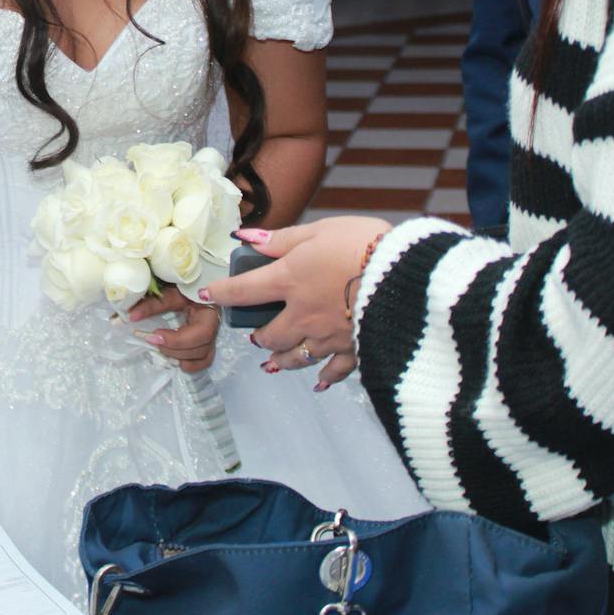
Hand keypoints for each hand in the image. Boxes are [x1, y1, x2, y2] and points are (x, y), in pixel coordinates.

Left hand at [128, 284, 221, 372]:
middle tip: (153, 340)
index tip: (154, 336)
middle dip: (175, 349)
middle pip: (201, 347)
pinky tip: (174, 358)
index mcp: (209, 310)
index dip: (177, 340)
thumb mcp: (169, 292)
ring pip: (203, 357)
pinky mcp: (207, 343)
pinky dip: (189, 364)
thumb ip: (152, 304)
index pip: (200, 332)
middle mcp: (214, 326)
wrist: (193, 285)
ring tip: (161, 347)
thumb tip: (132, 317)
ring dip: (179, 356)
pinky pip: (204, 361)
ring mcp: (213, 336)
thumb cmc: (183, 286)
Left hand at [200, 217, 392, 389]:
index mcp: (290, 280)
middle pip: (269, 334)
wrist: (407, 277)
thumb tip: (247, 239)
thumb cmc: (365, 245)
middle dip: (258, 335)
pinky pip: (333, 372)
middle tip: (254, 334)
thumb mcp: (320, 230)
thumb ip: (282, 239)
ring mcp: (328, 337)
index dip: (220, 293)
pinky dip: (323, 378)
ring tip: (273, 360)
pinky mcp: (354, 350)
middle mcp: (303, 314)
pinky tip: (317, 384)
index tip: (206, 295)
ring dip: (281, 359)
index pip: (243, 291)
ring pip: (295, 356)